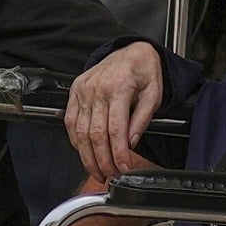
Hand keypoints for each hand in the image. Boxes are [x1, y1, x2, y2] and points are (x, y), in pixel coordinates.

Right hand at [66, 41, 168, 184]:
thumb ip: (142, 118)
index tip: (124, 168)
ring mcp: (83, 91)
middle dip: (102, 161)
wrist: (131, 50)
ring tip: (98, 171)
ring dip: (87, 156)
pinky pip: (71, 122)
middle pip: (95, 134)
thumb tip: (131, 142)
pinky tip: (85, 153)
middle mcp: (97, 89)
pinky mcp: (75, 92)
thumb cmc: (144, 70)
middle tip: (111, 176)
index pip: (116, 129)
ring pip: (80, 132)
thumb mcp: (154, 93)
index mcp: (118, 88)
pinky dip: (76, 141)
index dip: (119, 154)